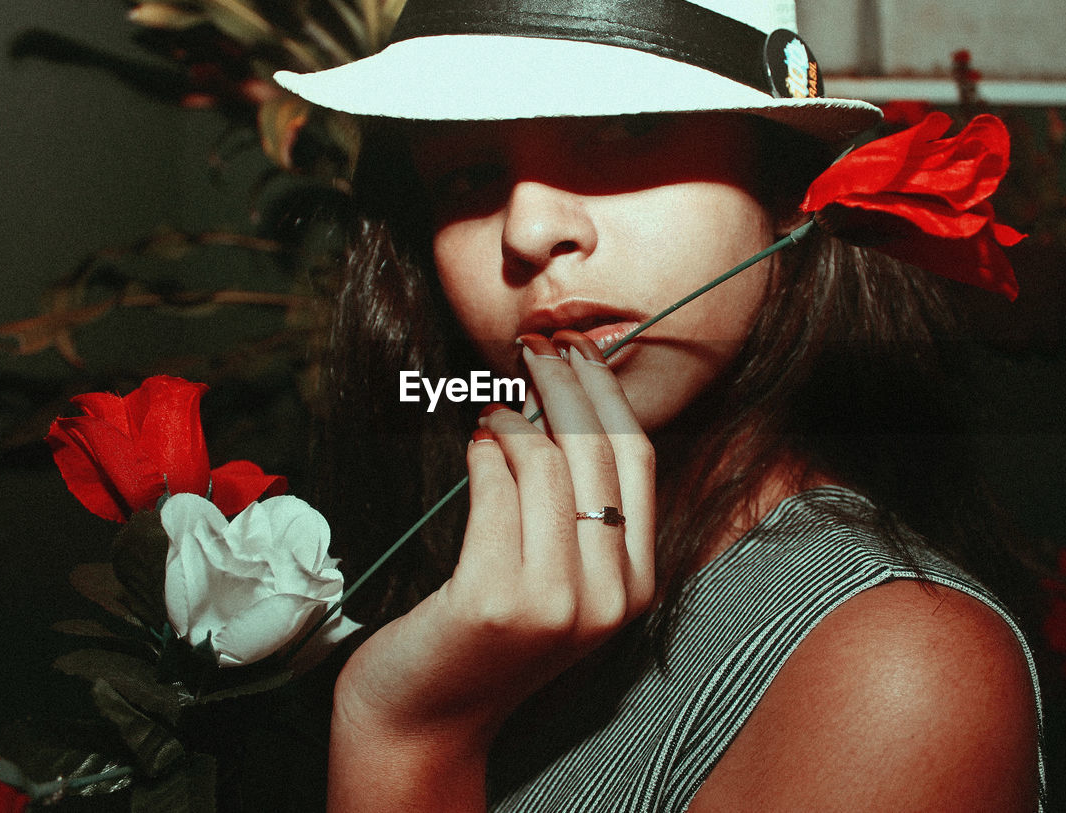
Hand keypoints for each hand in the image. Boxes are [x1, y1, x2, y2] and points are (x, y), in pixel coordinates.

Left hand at [328, 330, 654, 809]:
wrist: (428, 718)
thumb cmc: (490, 638)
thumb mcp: (562, 583)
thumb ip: (581, 514)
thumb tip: (569, 404)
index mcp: (637, 587)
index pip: (637, 460)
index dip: (609, 394)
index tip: (581, 351)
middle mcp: (609, 598)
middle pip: (596, 451)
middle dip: (565, 382)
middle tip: (534, 347)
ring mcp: (554, 602)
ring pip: (547, 464)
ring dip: (517, 417)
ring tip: (495, 406)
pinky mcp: (493, 599)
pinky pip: (496, 491)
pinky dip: (485, 453)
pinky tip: (476, 442)